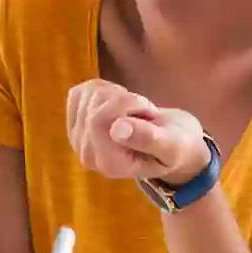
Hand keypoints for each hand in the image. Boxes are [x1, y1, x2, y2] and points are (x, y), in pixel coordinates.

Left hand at [66, 80, 210, 184]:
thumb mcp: (171, 144)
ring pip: (89, 93)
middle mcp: (86, 154)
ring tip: (135, 112)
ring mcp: (76, 137)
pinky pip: (83, 90)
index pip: (98, 120)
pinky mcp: (75, 120)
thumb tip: (117, 128)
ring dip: (118, 94)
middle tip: (145, 113)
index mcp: (109, 163)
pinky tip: (120, 105)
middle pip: (93, 104)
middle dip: (125, 98)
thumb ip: (147, 139)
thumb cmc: (176, 145)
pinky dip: (105, 89)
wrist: (171, 144)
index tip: (150, 111)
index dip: (127, 104)